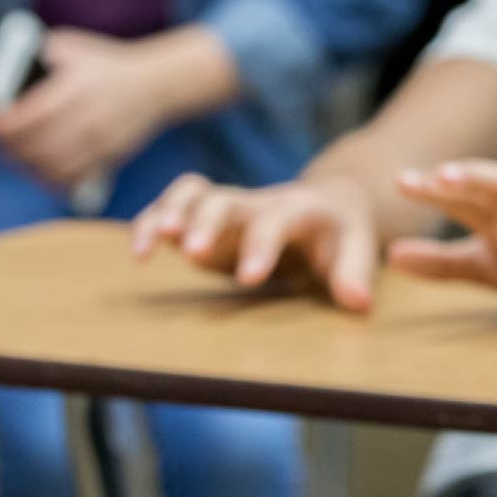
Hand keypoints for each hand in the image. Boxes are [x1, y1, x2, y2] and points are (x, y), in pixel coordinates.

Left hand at [0, 29, 179, 190]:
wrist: (157, 84)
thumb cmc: (108, 63)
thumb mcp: (75, 46)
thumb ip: (42, 51)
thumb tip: (6, 61)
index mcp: (78, 86)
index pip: (31, 114)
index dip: (3, 126)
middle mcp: (90, 115)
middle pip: (38, 145)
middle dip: (9, 147)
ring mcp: (102, 139)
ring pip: (54, 165)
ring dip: (27, 165)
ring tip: (14, 157)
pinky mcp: (110, 156)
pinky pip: (75, 177)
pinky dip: (51, 178)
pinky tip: (40, 170)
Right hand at [131, 172, 379, 311]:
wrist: (328, 205)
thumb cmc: (342, 234)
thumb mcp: (358, 248)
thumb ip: (355, 273)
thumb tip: (357, 303)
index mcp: (299, 207)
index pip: (278, 220)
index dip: (262, 245)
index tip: (250, 278)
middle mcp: (258, 201)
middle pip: (225, 199)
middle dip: (207, 223)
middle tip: (193, 252)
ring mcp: (227, 208)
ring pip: (191, 193)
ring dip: (167, 213)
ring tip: (147, 245)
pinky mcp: (204, 220)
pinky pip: (170, 208)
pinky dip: (150, 222)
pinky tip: (139, 253)